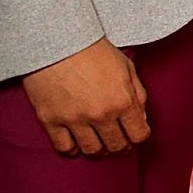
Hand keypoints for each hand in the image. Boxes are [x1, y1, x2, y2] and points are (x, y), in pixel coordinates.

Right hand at [19, 37, 149, 156]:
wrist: (57, 41)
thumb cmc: (94, 51)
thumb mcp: (126, 67)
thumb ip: (138, 94)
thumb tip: (141, 117)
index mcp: (122, 101)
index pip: (139, 135)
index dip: (139, 137)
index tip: (135, 134)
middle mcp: (100, 114)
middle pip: (116, 146)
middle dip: (121, 146)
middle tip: (118, 142)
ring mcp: (74, 120)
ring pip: (91, 150)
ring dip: (99, 151)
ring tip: (99, 144)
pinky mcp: (50, 120)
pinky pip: (63, 148)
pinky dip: (72, 150)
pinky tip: (76, 144)